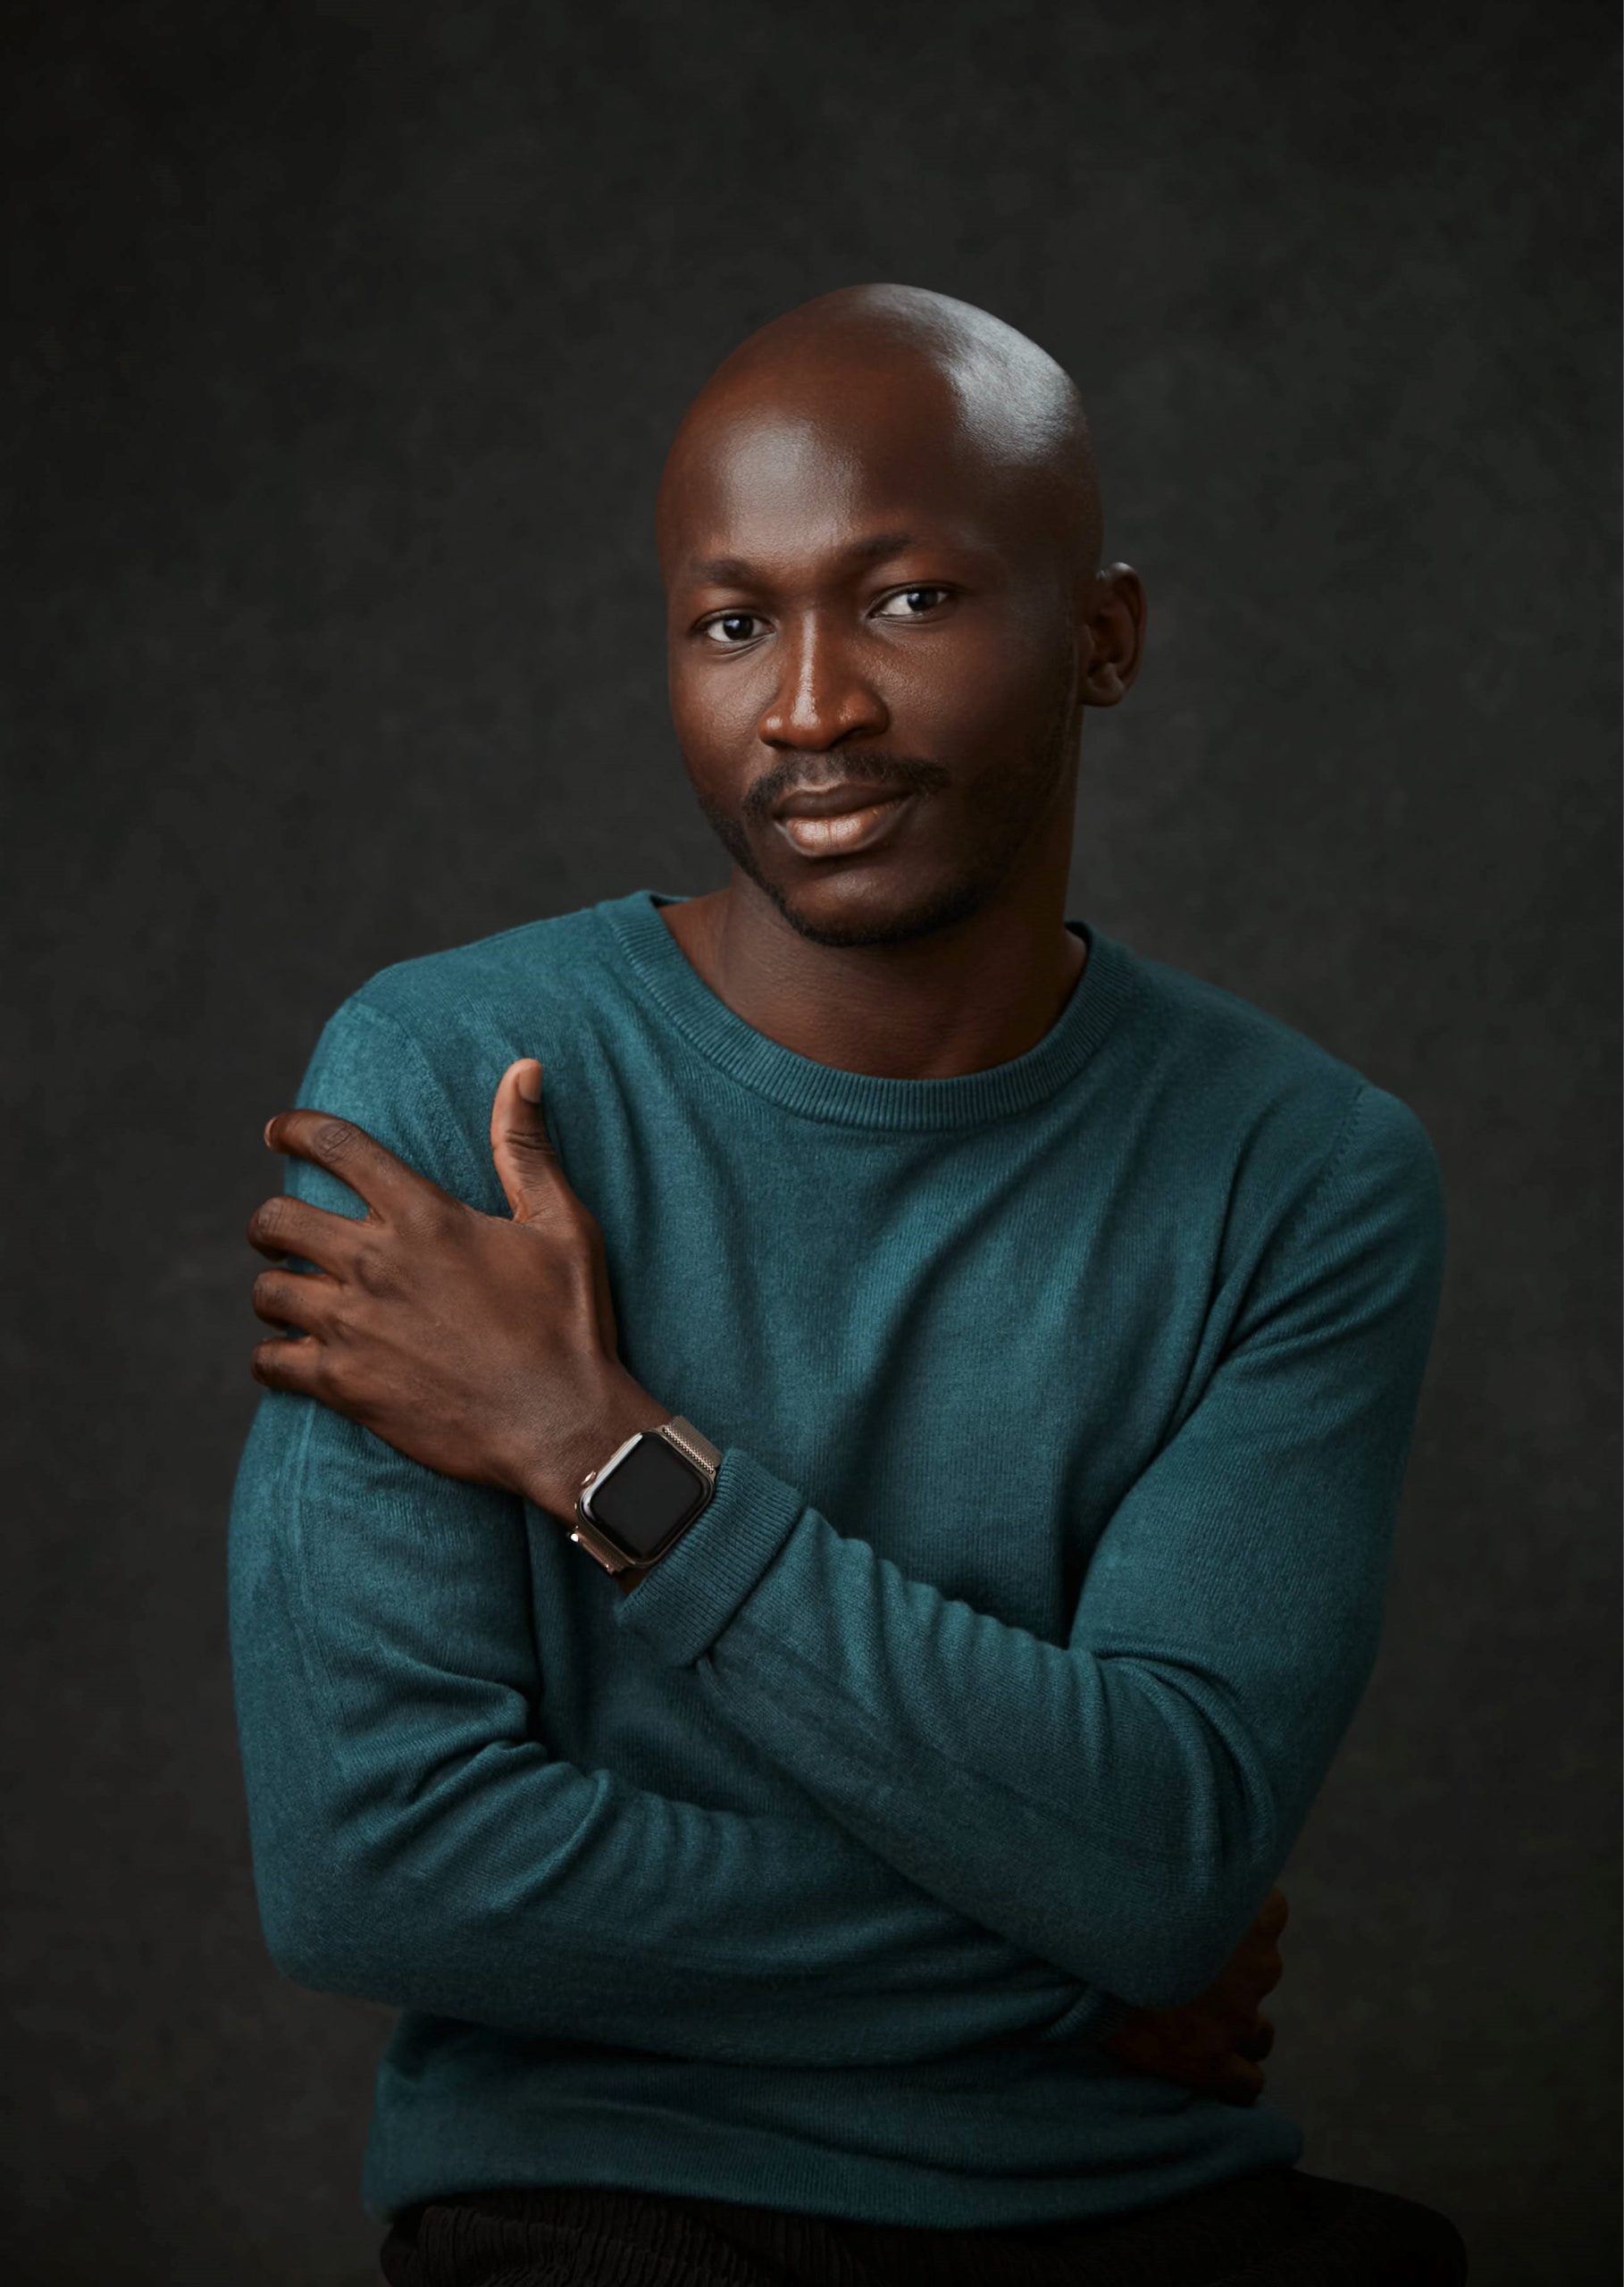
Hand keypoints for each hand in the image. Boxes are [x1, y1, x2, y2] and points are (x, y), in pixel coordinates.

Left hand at [246, 1057, 668, 1516]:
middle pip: (276, 1220)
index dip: (296, 1130)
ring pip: (268, 1292)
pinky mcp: (345, 1385)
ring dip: (275, 1290)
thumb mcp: (562, 1224)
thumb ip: (525, 1147)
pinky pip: (271, 1361)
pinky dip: (273, 1358)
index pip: (336, 1147)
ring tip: (291, 1297)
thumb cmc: (569, 1321)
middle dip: (271, 1223)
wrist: (563, 1424)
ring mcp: (354, 1326)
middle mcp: (377, 1264)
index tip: (278, 1132)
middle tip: (283, 1234)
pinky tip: (289, 1358)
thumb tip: (523, 1069)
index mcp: (424, 1216)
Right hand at [1101, 1886, 1286, 2104]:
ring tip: (1199, 2024)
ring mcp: (1237, 2019)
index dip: (1243, 1918)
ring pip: (1261, 2033)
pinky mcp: (1213, 2064)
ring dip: (1238, 2028)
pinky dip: (1234, 2078)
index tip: (1214, 1919)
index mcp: (1250, 1916)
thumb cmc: (1116, 1907)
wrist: (1090, 1964)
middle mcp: (1256, 1967)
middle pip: (1263, 1971)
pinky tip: (1209, 2068)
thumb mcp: (1156, 1870)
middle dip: (1235, 1976)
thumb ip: (1184, 1869)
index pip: (1272, 1910)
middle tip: (1190, 1971)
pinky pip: (1247, 2082)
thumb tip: (1179, 1833)